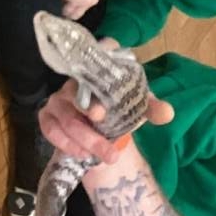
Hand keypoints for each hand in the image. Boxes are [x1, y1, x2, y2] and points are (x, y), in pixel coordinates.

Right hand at [39, 73, 173, 161]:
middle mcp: (74, 79)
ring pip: (67, 120)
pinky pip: (51, 129)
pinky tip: (83, 155)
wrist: (100, 121)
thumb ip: (152, 107)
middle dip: (94, 126)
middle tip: (113, 146)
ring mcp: (58, 98)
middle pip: (78, 98)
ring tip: (108, 157)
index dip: (100, 73)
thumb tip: (168, 113)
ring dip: (87, 141)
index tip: (104, 107)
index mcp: (97, 69)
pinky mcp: (47, 116)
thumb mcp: (137, 105)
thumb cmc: (118, 105)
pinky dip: (67, 144)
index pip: (96, 59)